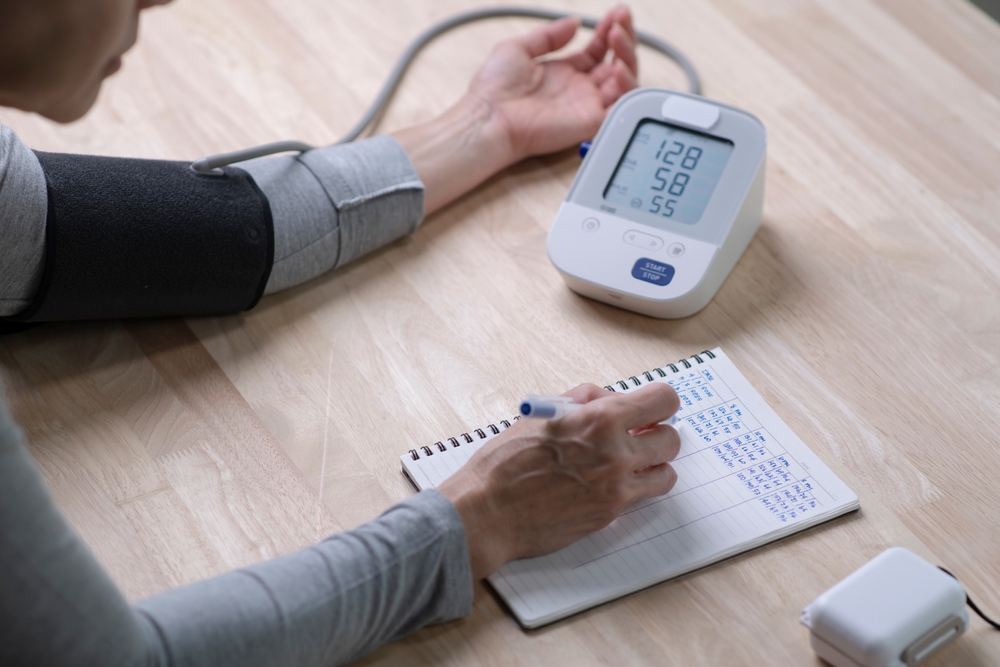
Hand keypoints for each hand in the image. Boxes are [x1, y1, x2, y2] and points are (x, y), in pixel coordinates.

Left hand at [392, 5, 639, 214]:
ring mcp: (587, 106)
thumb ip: (549, 35)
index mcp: (564, 73)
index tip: (615, 12)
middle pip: (617, 63)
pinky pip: (620, 107)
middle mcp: (580, 90)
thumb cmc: (495, 88)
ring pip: (624, 82)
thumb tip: (573, 22)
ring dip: (628, 56)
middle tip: (620, 19)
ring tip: (617, 36)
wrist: (489, 117)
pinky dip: (627, 88)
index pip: (598, 50)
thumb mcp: (518, 48)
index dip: (609, 30)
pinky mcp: (591, 122)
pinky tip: (618, 68)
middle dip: (625, 38)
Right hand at [438, 382, 679, 579]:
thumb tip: (612, 399)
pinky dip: (633, 488)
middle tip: (639, 435)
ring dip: (653, 465)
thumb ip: (585, 400)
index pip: (663, 400)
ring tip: (630, 462)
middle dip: (657, 433)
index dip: (660, 402)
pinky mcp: (610, 515)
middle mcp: (616, 454)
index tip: (652, 408)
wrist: (488, 512)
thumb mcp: (544, 413)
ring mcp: (616, 489)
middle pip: (671, 438)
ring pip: (666, 473)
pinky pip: (641, 497)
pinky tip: (609, 483)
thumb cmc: (505, 462)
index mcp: (600, 420)